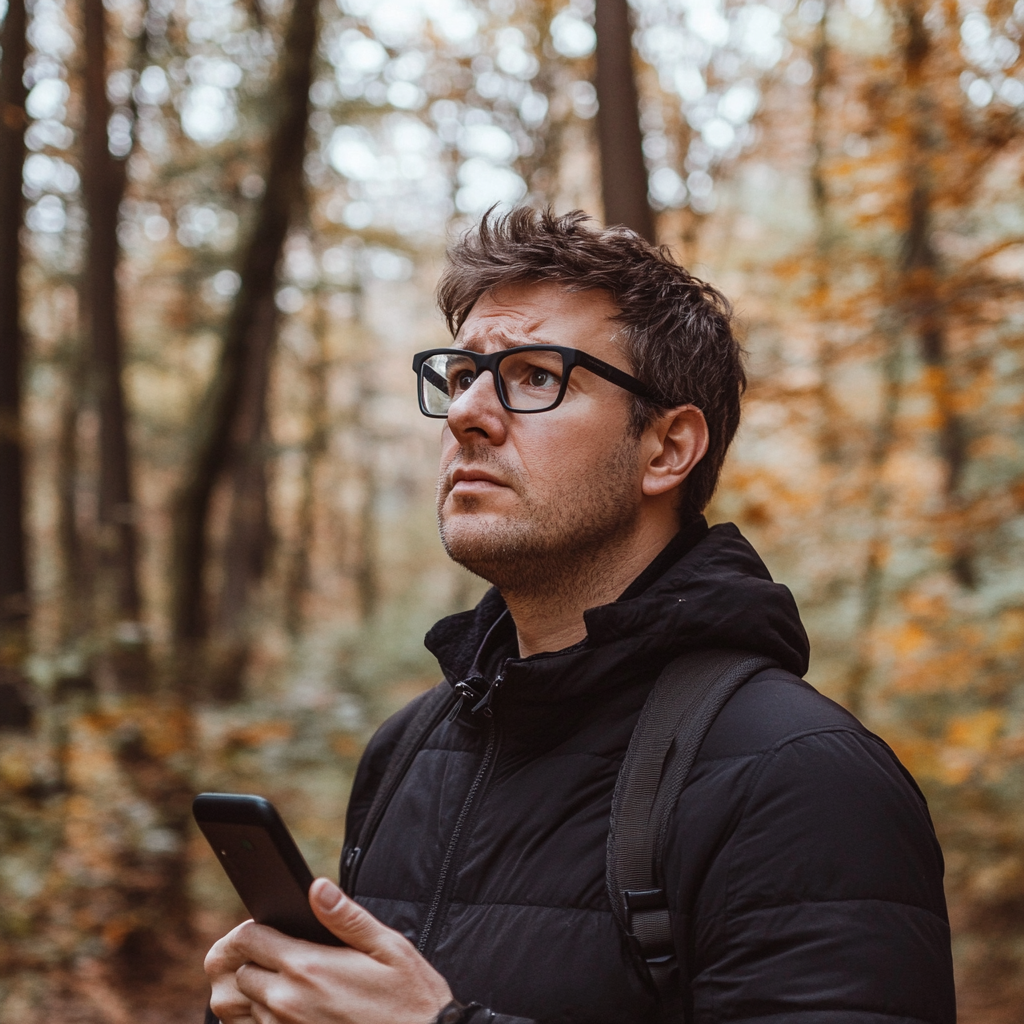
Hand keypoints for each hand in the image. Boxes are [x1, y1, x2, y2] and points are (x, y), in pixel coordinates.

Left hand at [204, 878, 453, 1023]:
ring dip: (258, 994)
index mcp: (309, 968)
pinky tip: (296, 1012)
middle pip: (241, 974)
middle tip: (282, 955)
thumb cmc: (410, 1000)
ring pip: (245, 1009)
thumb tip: (317, 888)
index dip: (252, 929)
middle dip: (254, 961)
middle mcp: (288, 1003)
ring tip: (290, 985)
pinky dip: (267, 1021)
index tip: (268, 927)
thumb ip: (346, 917)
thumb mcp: (388, 948)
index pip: (250, 939)